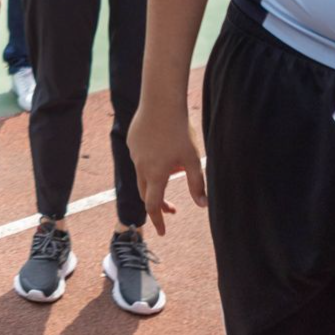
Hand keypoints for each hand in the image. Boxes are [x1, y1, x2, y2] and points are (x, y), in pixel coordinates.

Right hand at [127, 100, 206, 235]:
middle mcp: (141, 166)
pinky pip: (139, 157)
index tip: (162, 232)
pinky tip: (161, 148)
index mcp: (156, 174)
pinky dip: (149, 162)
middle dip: (157, 205)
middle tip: (172, 209)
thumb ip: (197, 184)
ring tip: (174, 167)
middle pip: (145, 193)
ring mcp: (134, 153)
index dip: (158, 220)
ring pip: (142, 173)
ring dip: (155, 180)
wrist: (160, 102)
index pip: (153, 205)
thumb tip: (203, 206)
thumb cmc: (179, 131)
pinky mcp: (132, 140)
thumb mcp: (192, 159)